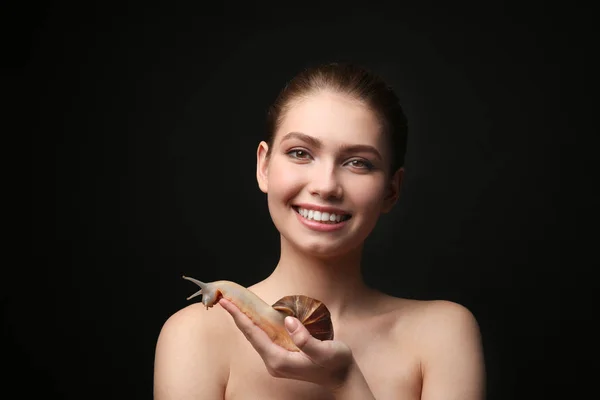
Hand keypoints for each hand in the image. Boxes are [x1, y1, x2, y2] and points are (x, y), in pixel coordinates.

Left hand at [218, 298, 353, 389]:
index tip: (227, 303)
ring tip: (233, 305)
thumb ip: (305, 339)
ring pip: (255, 337)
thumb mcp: (325, 351)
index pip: (254, 334)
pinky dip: (255, 325)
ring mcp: (276, 361)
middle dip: (237, 316)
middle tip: (224, 299)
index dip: (239, 317)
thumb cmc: (336, 364)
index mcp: (279, 360)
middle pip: (250, 335)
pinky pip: (263, 338)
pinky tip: (252, 317)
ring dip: (244, 320)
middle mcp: (273, 362)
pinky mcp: (282, 357)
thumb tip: (288, 322)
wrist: (343, 378)